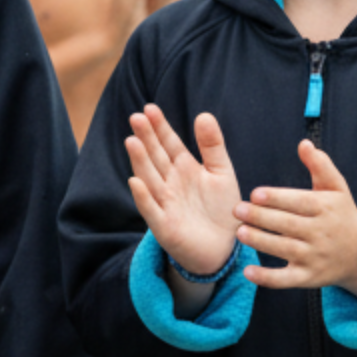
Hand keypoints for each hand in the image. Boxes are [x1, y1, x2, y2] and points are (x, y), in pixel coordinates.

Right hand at [125, 103, 241, 276]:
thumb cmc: (222, 209)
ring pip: (149, 179)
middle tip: (136, 117)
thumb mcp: (222, 172)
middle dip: (146, 138)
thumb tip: (203, 114)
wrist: (225, 247)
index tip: (150, 108)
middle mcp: (170, 183)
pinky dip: (144, 198)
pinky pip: (151, 210)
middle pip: (155, 157)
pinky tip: (136, 182)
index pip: (169, 144)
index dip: (159, 127)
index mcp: (184, 168)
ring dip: (140, 161)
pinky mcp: (164, 226)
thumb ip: (212, 145)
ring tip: (132, 141)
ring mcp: (165, 204)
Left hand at [236, 140, 356, 301]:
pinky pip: (286, 280)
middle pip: (288, 225)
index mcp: (325, 208)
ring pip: (284, 249)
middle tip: (237, 210)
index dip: (277, 198)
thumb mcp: (337, 189)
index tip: (255, 193)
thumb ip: (320, 165)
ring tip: (240, 233)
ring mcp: (315, 257)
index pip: (299, 202)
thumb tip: (304, 143)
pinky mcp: (309, 277)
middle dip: (261, 218)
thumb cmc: (341, 215)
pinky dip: (267, 278)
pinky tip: (247, 273)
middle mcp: (321, 233)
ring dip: (261, 242)